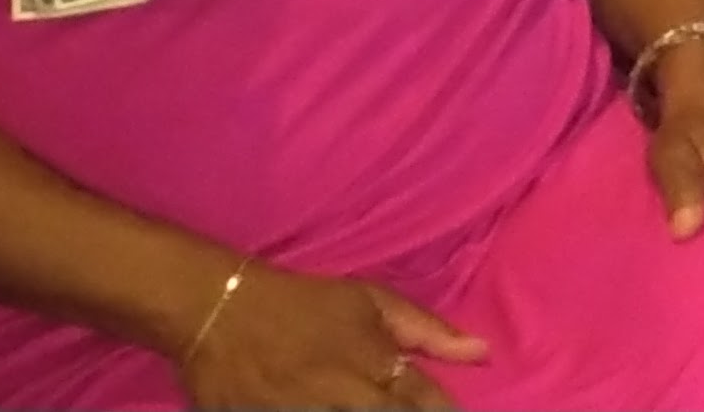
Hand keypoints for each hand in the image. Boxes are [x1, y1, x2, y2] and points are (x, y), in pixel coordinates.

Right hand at [175, 264, 484, 409]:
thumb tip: (484, 352)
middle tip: (394, 405)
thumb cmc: (304, 304)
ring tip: (360, 405)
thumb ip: (429, 332)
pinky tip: (323, 411)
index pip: (428, 406)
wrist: (219, 311)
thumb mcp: (371, 302)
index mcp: (377, 367)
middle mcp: (347, 398)